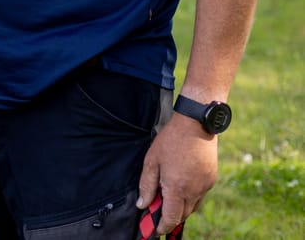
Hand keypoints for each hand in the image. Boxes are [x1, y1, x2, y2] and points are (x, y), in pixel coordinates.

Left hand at [136, 113, 218, 234]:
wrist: (196, 125)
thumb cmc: (170, 141)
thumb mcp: (151, 161)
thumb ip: (146, 186)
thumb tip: (142, 205)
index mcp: (177, 188)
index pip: (171, 217)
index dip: (162, 226)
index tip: (155, 230)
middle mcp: (194, 191)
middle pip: (182, 214)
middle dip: (170, 217)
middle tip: (158, 211)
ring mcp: (205, 186)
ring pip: (193, 206)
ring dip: (181, 207)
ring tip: (168, 196)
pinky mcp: (211, 180)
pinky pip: (200, 195)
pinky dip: (190, 196)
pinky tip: (181, 185)